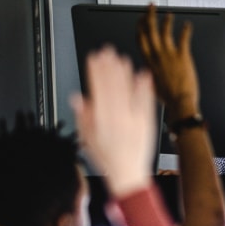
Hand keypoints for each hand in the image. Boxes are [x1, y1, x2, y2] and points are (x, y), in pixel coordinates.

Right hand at [71, 46, 155, 196]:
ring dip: (125, 74)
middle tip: (107, 50)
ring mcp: (133, 121)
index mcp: (101, 122)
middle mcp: (117, 119)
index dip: (95, 73)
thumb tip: (77, 98)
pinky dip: (145, 89)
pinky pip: (146, 103)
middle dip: (109, 67)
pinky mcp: (147, 124)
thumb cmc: (107, 158)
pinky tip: (143, 75)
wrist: (128, 175)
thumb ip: (83, 117)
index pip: (97, 91)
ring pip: (128, 93)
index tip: (93, 58)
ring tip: (122, 58)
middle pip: (112, 88)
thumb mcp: (88, 139)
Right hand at [137, 4, 199, 118]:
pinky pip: (183, 38)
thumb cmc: (167, 97)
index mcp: (148, 62)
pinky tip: (188, 24)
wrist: (179, 103)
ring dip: (166, 20)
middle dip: (149, 16)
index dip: (140, 27)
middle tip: (151, 7)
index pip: (140, 39)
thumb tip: (148, 70)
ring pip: (165, 31)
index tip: (141, 19)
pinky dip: (186, 30)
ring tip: (169, 14)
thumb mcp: (151, 84)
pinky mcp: (183, 56)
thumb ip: (149, 73)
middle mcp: (157, 55)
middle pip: (149, 30)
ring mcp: (169, 55)